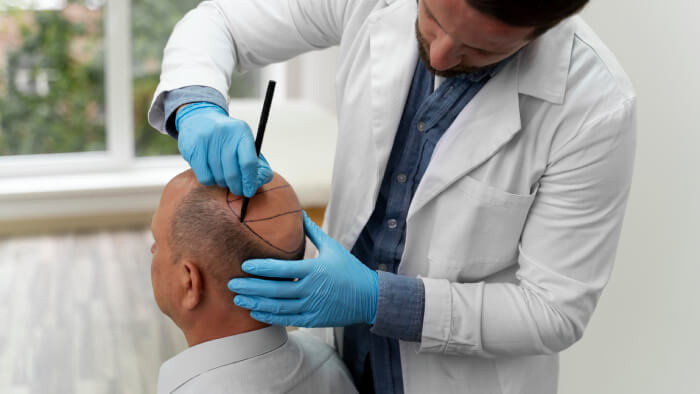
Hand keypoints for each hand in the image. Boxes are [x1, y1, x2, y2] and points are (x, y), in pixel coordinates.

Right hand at [175, 102, 272, 196]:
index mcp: (241, 131)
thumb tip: (260, 180)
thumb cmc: (226, 136)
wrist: (199, 118)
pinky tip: (212, 175)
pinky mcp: (193, 148)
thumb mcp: (242, 141)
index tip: (249, 191)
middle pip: (233, 172)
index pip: (249, 162)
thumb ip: (254, 160)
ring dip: (223, 183)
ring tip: (224, 179)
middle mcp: (224, 133)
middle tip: (238, 191)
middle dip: (237, 186)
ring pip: (218, 176)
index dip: (250, 181)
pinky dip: (210, 181)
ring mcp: (207, 140)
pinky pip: (205, 177)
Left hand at [228, 211, 378, 326]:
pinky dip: (269, 316)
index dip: (261, 268)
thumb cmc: (350, 269)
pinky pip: (286, 319)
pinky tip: (255, 311)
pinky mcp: (313, 319)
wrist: (369, 297)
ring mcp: (311, 307)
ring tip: (238, 299)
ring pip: (277, 307)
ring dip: (255, 303)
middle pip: (274, 290)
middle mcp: (310, 290)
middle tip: (231, 283)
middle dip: (250, 287)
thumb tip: (298, 211)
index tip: (244, 265)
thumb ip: (312, 231)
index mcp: (314, 270)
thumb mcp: (333, 247)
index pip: (282, 269)